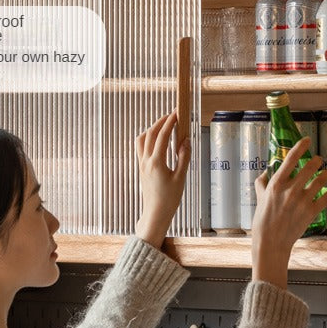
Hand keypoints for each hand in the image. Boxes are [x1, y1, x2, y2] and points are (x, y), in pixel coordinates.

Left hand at [134, 112, 189, 248]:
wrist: (155, 213)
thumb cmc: (169, 199)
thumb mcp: (180, 178)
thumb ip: (183, 157)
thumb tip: (186, 141)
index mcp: (156, 162)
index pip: (162, 136)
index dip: (170, 122)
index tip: (177, 114)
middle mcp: (146, 161)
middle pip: (150, 133)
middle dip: (161, 122)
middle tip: (171, 115)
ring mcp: (141, 164)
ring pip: (142, 139)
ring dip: (152, 129)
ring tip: (163, 125)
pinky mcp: (141, 168)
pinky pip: (140, 147)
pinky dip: (147, 138)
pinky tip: (155, 140)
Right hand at [250, 138, 326, 287]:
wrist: (271, 243)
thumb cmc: (263, 221)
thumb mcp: (259, 199)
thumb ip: (262, 183)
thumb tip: (265, 173)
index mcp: (276, 184)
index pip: (291, 159)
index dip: (301, 146)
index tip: (307, 139)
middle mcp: (290, 190)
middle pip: (310, 166)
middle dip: (317, 161)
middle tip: (319, 161)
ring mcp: (302, 201)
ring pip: (321, 180)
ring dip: (324, 175)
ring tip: (324, 175)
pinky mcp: (311, 212)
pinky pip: (326, 197)